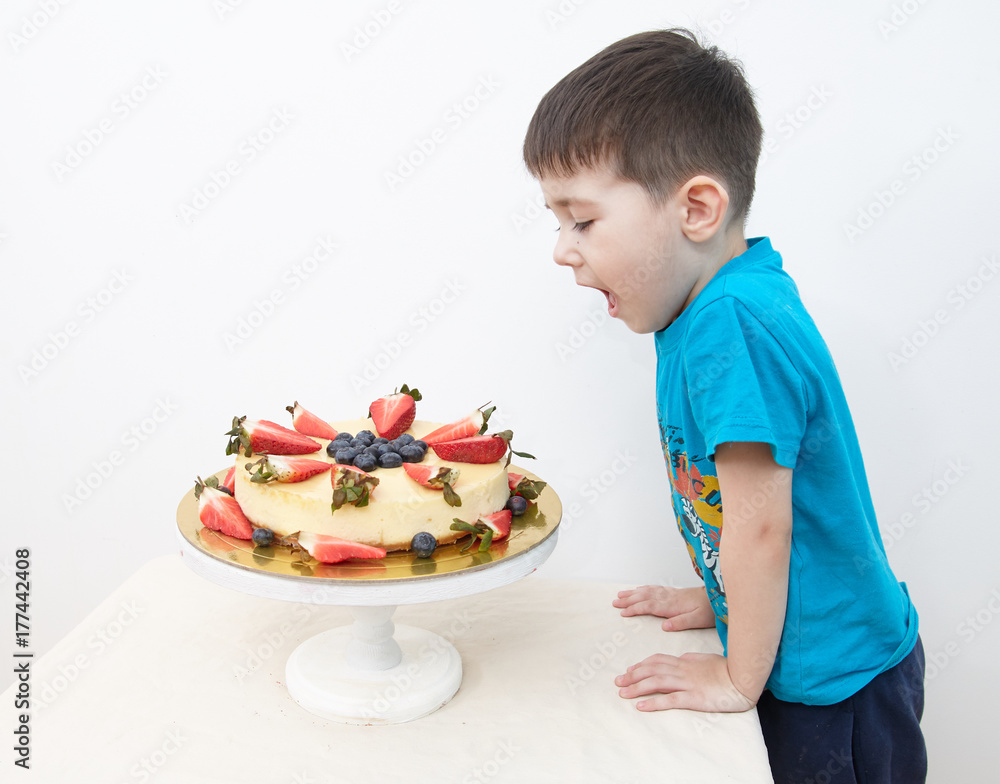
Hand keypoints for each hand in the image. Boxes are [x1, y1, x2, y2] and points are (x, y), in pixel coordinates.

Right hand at [612, 585, 715, 630]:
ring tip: (620, 594)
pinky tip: (638, 589)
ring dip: (632, 593)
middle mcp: (668, 597)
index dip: (634, 609)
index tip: (622, 613)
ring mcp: (669, 593)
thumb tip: (664, 626)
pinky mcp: (673, 591)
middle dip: (628, 600)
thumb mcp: (697, 621)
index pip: (648, 606)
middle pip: (644, 597)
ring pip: (646, 591)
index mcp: (672, 605)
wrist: (718, 597)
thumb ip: (681, 623)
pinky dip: (643, 588)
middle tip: (614, 603)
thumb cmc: (709, 610)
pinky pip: (654, 588)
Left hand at [615, 652, 754, 712]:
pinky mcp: (694, 697)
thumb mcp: (705, 659)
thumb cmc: (727, 669)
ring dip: (637, 688)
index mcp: (685, 661)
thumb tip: (680, 658)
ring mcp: (687, 683)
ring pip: (656, 682)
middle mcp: (682, 670)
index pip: (657, 660)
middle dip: (632, 676)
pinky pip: (670, 700)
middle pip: (651, 670)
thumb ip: (691, 659)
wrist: (743, 678)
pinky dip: (654, 702)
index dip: (641, 665)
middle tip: (618, 682)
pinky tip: (641, 706)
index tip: (629, 670)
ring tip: (622, 693)